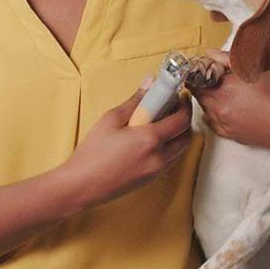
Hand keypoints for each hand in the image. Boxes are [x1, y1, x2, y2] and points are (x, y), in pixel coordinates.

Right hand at [63, 83, 192, 208]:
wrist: (82, 185)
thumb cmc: (93, 152)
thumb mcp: (111, 119)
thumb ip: (135, 101)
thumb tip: (150, 83)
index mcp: (150, 139)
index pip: (182, 120)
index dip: (186, 106)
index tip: (182, 97)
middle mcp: (158, 157)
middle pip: (187, 137)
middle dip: (185, 120)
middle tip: (173, 108)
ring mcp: (156, 170)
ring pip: (180, 150)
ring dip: (178, 135)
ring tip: (161, 122)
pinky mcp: (151, 179)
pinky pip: (169, 160)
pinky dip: (169, 147)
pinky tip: (151, 139)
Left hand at [191, 49, 269, 152]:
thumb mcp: (258, 70)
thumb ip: (229, 60)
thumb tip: (209, 54)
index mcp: (224, 91)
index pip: (197, 78)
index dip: (203, 69)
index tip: (212, 65)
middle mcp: (220, 110)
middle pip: (199, 93)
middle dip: (206, 83)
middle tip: (222, 76)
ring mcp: (224, 125)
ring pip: (206, 108)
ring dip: (211, 98)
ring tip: (230, 91)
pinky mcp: (231, 136)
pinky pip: (213, 122)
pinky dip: (216, 113)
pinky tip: (232, 107)